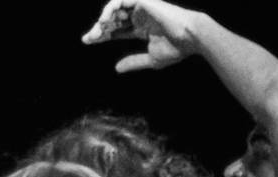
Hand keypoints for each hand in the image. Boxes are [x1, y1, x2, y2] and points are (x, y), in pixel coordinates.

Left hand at [82, 0, 203, 72]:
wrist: (189, 37)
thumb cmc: (176, 48)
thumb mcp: (151, 58)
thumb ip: (133, 62)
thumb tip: (116, 69)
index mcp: (142, 28)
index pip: (116, 29)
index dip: (101, 34)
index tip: (87, 40)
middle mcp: (140, 16)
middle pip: (112, 19)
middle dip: (98, 28)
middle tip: (89, 38)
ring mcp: (141, 8)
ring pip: (115, 8)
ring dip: (103, 18)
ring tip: (97, 30)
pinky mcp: (143, 1)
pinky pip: (120, 0)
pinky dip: (110, 9)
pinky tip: (105, 21)